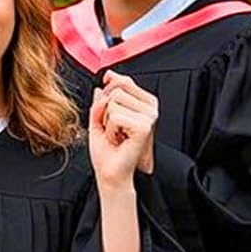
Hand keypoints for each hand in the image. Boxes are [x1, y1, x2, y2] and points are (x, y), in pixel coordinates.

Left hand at [88, 71, 158, 188]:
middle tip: (114, 130)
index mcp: (144, 102)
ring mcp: (149, 117)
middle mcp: (150, 108)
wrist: (110, 172)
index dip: (106, 100)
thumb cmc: (107, 149)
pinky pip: (114, 116)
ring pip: (113, 102)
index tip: (112, 120)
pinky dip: (110, 130)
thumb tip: (106, 79)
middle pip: (115, 90)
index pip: (120, 81)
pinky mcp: (144, 127)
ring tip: (116, 136)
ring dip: (107, 122)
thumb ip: (103, 97)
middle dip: (105, 111)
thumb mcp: (100, 116)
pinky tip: (119, 140)